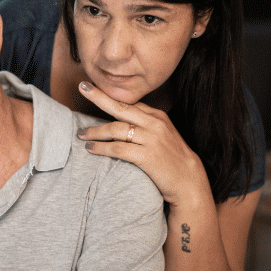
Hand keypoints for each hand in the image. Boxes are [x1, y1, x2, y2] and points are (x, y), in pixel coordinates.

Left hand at [76, 81, 210, 205]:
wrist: (189, 182)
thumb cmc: (172, 160)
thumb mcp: (163, 135)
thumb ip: (145, 125)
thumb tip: (122, 120)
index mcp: (158, 116)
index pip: (129, 102)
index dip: (110, 95)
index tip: (93, 88)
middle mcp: (154, 124)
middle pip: (120, 107)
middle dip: (99, 96)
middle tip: (82, 87)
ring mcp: (151, 139)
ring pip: (116, 129)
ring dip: (95, 131)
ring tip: (82, 134)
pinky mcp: (147, 156)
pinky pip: (118, 149)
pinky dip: (101, 148)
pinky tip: (91, 149)